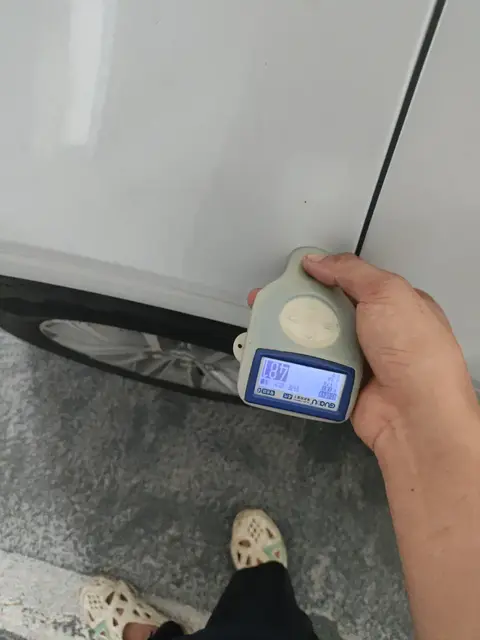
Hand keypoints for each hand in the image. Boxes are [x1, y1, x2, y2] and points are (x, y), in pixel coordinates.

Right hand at [249, 253, 478, 456]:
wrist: (415, 415)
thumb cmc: (414, 351)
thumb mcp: (387, 293)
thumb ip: (351, 271)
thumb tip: (318, 260)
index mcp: (396, 304)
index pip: (354, 282)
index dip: (324, 274)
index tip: (295, 273)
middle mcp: (379, 332)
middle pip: (331, 310)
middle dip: (300, 304)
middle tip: (270, 300)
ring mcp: (361, 359)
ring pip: (319, 339)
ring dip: (294, 333)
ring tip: (265, 325)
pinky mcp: (344, 384)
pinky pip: (315, 368)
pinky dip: (297, 362)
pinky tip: (278, 353)